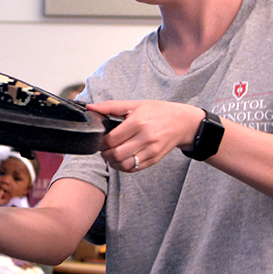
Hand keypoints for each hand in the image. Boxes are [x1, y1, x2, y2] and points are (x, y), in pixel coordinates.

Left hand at [89, 100, 203, 172]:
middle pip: (116, 154)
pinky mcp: (154, 159)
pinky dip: (124, 167)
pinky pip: (135, 169)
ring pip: (124, 165)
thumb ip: (111, 106)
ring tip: (111, 156)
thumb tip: (91, 108)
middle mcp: (145, 138)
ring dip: (113, 163)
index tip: (100, 141)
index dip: (101, 143)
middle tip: (103, 150)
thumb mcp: (135, 104)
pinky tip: (122, 160)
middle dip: (105, 154)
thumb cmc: (157, 111)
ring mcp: (151, 150)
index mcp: (138, 122)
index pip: (111, 139)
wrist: (181, 122)